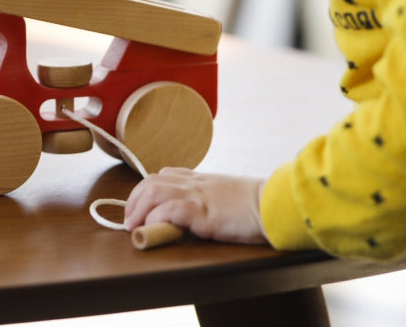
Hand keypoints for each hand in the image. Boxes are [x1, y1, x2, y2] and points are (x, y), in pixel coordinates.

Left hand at [124, 168, 268, 244]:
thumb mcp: (229, 196)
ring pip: (155, 191)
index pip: (165, 175)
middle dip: (134, 200)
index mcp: (202, 180)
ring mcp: (199, 196)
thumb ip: (211, 200)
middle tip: (130, 220)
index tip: (139, 208)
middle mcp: (196, 184)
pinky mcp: (204, 212)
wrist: (276, 204)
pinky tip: (153, 230)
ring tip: (134, 227)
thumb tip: (197, 217)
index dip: (145, 190)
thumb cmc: (258, 205)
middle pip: (152, 181)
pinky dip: (156, 219)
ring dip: (138, 209)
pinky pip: (170, 210)